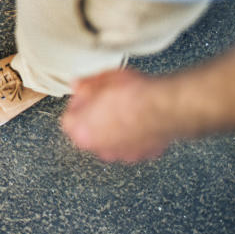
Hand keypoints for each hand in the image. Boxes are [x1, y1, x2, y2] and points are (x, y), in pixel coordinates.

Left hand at [61, 69, 175, 162]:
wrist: (164, 108)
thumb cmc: (134, 95)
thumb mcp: (103, 79)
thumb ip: (86, 84)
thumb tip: (79, 85)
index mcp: (81, 131)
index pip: (70, 118)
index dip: (79, 103)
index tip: (86, 94)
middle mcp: (99, 148)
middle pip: (90, 130)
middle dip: (96, 116)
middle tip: (106, 100)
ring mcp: (121, 154)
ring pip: (111, 138)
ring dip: (114, 126)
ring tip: (124, 106)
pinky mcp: (142, 154)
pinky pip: (131, 143)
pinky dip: (133, 133)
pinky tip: (139, 118)